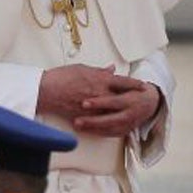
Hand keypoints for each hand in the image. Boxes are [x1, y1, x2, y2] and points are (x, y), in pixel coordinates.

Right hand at [36, 65, 160, 137]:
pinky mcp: (87, 117)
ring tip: (131, 114)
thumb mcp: (83, 68)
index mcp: (101, 79)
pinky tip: (114, 123)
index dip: (134, 84)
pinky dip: (109, 122)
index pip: (123, 82)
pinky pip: (101, 121)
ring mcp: (95, 107)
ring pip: (113, 111)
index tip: (144, 86)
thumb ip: (100, 71)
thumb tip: (111, 69)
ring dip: (122, 112)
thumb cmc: (63, 77)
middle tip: (142, 102)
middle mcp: (101, 93)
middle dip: (133, 100)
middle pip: (122, 98)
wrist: (48, 91)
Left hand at [74, 79, 160, 137]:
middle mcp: (130, 114)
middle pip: (110, 119)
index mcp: (130, 99)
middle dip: (93, 121)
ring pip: (108, 128)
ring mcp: (128, 124)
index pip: (113, 101)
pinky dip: (97, 132)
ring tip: (78, 125)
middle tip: (77, 120)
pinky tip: (86, 130)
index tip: (83, 103)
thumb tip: (109, 67)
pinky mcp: (125, 130)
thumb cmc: (136, 91)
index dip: (98, 103)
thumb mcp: (127, 82)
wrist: (151, 104)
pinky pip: (110, 134)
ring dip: (92, 128)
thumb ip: (114, 77)